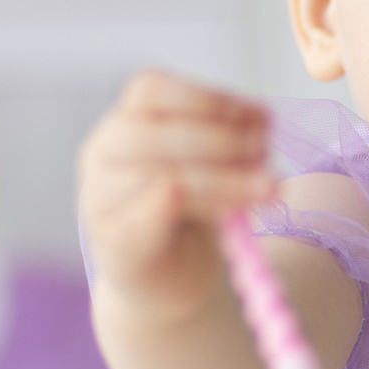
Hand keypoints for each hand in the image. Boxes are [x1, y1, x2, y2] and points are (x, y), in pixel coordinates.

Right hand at [77, 72, 273, 324]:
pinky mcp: (111, 246)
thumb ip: (231, 138)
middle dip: (217, 141)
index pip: (150, 90)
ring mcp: (101, 200)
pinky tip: (217, 215)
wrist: (165, 278)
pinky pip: (136, 225)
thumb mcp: (212, 164)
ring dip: (221, 181)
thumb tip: (263, 120)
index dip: (204, 98)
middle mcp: (105, 154)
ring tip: (266, 190)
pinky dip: (172, 214)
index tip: (256, 116)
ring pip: (158, 177)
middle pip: (150, 132)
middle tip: (264, 154)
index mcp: (128, 121)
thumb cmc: (189, 211)